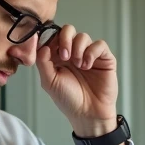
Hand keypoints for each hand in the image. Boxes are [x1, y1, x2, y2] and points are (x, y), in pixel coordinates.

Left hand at [34, 24, 118, 138]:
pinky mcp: (104, 58)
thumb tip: (41, 43)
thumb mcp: (49, 81)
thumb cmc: (69, 100)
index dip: (51, 40)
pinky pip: (99, 44)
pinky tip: (87, 65)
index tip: (50, 51)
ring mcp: (89, 55)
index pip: (53, 37)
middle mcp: (73, 53)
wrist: (88, 114)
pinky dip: (92, 52)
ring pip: (83, 36)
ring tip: (78, 66)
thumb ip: (42, 61)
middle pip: (68, 30)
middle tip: (65, 56)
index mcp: (58, 57)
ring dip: (78, 49)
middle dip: (65, 39)